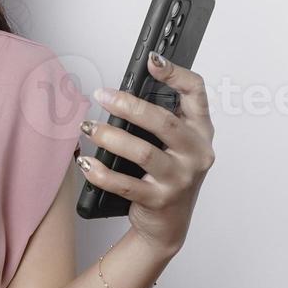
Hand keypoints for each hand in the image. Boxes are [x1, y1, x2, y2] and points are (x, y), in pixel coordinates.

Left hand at [77, 52, 215, 255]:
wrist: (168, 226)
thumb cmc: (168, 177)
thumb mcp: (174, 145)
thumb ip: (159, 121)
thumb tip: (119, 96)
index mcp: (201, 131)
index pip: (196, 93)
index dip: (175, 74)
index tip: (152, 61)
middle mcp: (196, 153)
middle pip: (162, 122)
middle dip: (128, 105)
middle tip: (101, 96)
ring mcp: (180, 179)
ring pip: (143, 152)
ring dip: (110, 137)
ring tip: (88, 129)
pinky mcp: (160, 200)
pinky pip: (125, 184)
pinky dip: (102, 172)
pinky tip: (87, 163)